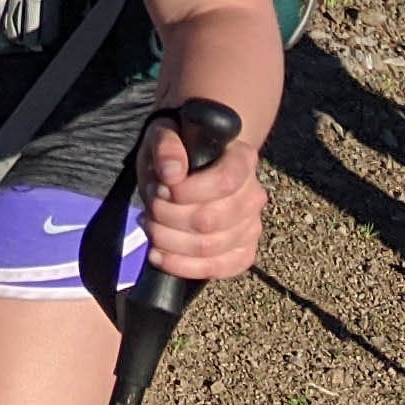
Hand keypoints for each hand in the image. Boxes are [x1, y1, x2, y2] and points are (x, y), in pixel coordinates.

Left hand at [136, 115, 266, 284]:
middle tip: (150, 206)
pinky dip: (183, 266)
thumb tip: (172, 174)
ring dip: (169, 241)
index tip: (161, 188)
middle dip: (169, 217)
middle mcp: (253, 195)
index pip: (225, 182)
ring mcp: (251, 227)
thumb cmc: (178, 151)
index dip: (188, 191)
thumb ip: (167, 147)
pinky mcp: (243, 253)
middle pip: (211, 220)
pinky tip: (158, 254)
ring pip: (210, 248)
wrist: (188, 170)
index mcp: (243, 160)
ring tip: (150, 224)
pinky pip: (219, 269)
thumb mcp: (164, 135)